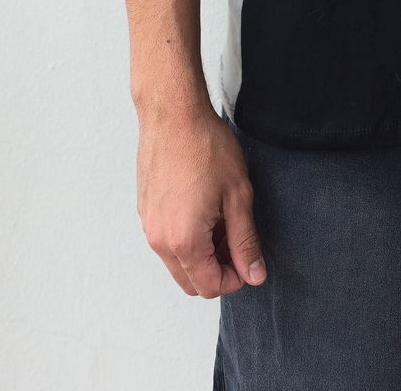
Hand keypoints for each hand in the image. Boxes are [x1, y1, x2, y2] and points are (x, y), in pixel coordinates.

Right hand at [136, 103, 267, 296]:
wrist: (173, 114)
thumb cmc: (205, 147)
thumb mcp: (237, 195)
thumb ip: (245, 240)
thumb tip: (255, 274)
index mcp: (184, 240)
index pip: (209, 286)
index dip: (235, 279)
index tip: (249, 260)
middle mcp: (159, 240)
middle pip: (190, 281)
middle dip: (218, 271)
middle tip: (238, 241)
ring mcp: (148, 225)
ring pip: (177, 262)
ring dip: (202, 255)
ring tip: (223, 220)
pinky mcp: (145, 210)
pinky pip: (166, 241)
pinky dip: (186, 238)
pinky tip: (204, 208)